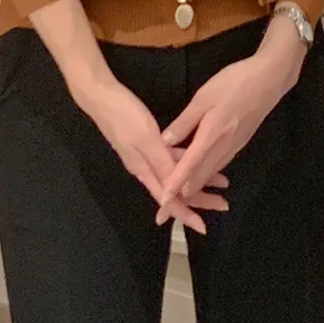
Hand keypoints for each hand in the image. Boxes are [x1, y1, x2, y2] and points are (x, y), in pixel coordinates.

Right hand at [75, 75, 229, 234]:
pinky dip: (184, 162)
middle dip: (197, 198)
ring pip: (174, 174)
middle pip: (174, 191)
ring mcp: (144, 155)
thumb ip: (162, 164)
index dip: (185, 214)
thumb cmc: (123, 116)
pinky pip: (169, 158)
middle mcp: (145, 167)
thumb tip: (177, 192)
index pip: (168, 200)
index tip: (203, 226)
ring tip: (221, 181)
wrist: (100, 95)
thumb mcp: (146, 139)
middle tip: (223, 203)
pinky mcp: (145, 141)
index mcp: (144, 170)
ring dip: (196, 179)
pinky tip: (197, 158)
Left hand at [156, 31, 304, 220]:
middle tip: (166, 210)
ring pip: (211, 173)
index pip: (189, 166)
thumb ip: (185, 121)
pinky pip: (220, 164)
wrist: (269, 80)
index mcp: (211, 135)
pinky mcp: (240, 142)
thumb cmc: (234, 83)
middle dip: (183, 194)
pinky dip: (207, 174)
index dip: (175, 184)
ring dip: (196, 186)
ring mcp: (234, 146)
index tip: (162, 201)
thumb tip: (163, 141)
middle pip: (201, 176)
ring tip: (179, 198)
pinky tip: (201, 175)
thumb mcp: (203, 97)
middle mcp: (224, 147)